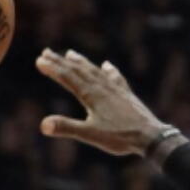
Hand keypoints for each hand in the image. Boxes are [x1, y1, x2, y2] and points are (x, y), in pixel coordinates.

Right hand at [37, 50, 162, 156]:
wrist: (150, 136)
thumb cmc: (120, 137)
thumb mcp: (90, 135)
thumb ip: (67, 128)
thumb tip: (43, 125)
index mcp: (91, 95)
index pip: (68, 77)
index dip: (53, 68)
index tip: (39, 60)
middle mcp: (102, 87)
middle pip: (78, 70)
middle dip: (61, 61)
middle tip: (46, 52)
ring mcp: (115, 89)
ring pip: (94, 71)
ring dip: (81, 62)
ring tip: (70, 53)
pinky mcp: (126, 94)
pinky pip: (114, 77)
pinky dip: (108, 70)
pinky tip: (106, 65)